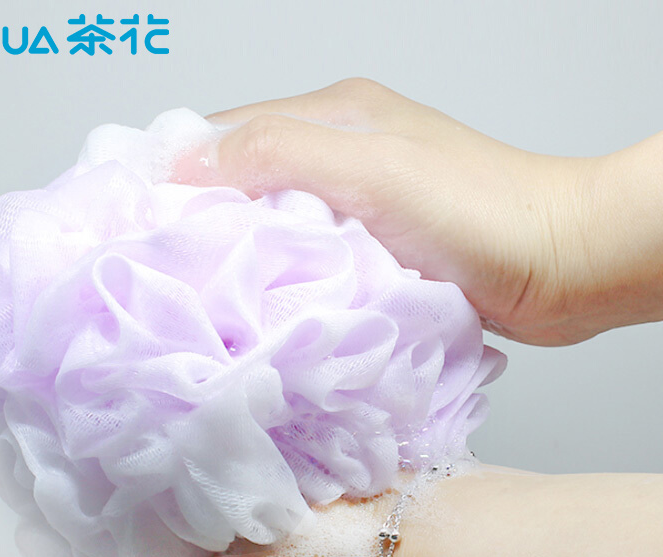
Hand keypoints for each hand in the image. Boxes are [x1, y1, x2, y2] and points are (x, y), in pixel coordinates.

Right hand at [175, 78, 662, 344]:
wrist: (560, 265)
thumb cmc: (481, 212)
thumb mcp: (371, 170)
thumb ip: (279, 155)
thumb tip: (186, 160)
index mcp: (333, 115)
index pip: (225, 131)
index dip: (174, 169)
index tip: (134, 217)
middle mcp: (340, 154)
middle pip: (243, 180)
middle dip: (200, 218)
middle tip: (162, 266)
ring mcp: (356, 204)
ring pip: (272, 224)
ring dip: (241, 255)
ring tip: (202, 292)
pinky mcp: (372, 249)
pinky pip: (305, 259)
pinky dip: (280, 279)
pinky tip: (262, 305)